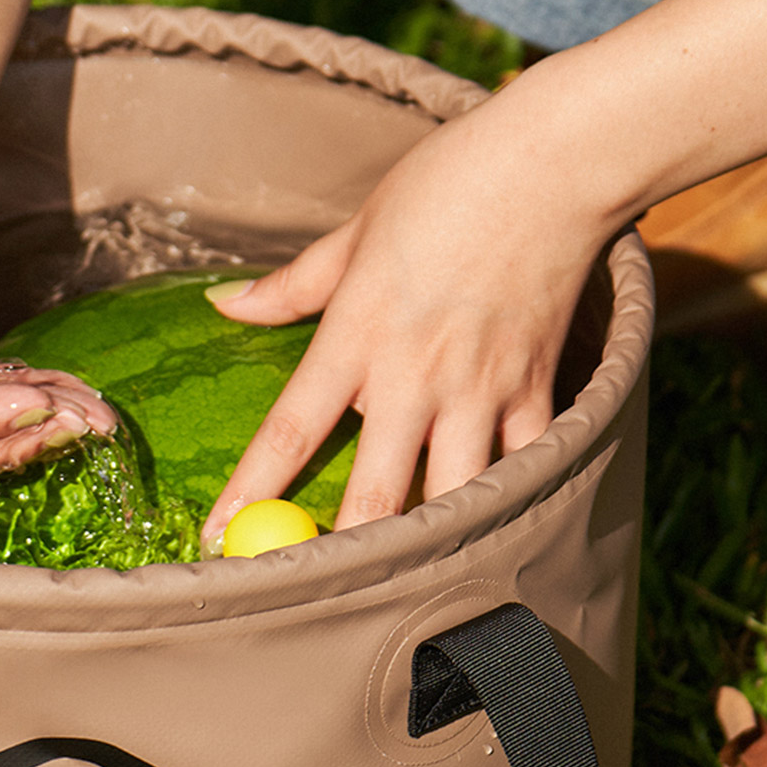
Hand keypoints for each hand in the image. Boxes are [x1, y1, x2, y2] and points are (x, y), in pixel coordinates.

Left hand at [199, 94, 618, 544]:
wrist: (551, 167)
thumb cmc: (447, 185)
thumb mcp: (357, 230)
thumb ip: (294, 283)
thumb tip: (227, 304)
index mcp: (357, 332)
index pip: (290, 430)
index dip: (249, 493)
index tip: (215, 539)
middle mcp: (415, 374)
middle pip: (371, 494)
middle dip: (340, 556)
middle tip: (307, 599)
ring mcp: (481, 389)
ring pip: (451, 499)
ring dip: (425, 546)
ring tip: (400, 587)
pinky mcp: (535, 389)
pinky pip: (519, 468)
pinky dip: (503, 502)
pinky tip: (489, 535)